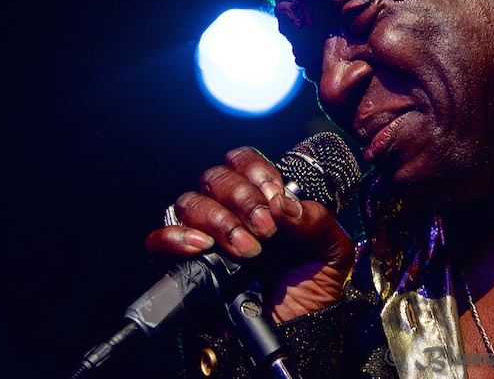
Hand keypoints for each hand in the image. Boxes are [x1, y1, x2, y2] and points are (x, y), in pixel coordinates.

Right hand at [144, 146, 354, 322]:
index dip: (256, 172)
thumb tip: (281, 202)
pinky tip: (203, 246)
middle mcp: (231, 211)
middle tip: (265, 229)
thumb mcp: (332, 248)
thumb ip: (315, 219)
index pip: (242, 161)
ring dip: (219, 221)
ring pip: (190, 203)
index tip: (274, 196)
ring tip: (247, 249)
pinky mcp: (187, 263)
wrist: (299, 331)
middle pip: (215, 178)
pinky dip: (176, 237)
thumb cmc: (314, 287)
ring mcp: (207, 236)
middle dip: (242, 199)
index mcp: (263, 199)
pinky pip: (161, 239)